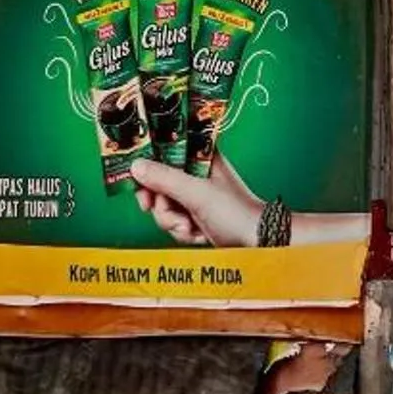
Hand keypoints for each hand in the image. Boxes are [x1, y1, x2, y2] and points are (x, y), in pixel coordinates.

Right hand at [131, 155, 263, 246]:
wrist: (256, 242)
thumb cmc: (235, 212)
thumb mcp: (197, 194)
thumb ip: (166, 179)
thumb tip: (136, 166)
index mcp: (201, 156)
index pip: (164, 152)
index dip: (148, 168)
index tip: (139, 185)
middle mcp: (197, 172)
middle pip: (158, 183)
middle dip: (160, 205)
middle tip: (157, 210)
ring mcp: (195, 194)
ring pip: (163, 206)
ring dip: (172, 222)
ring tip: (190, 227)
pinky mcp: (195, 214)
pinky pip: (173, 220)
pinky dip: (181, 231)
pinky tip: (196, 234)